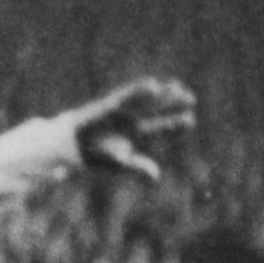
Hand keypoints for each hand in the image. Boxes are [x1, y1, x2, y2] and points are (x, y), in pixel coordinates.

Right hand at [73, 78, 195, 180]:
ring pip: (146, 100)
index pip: (162, 127)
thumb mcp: (120, 162)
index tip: (191, 119)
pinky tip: (154, 86)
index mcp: (138, 133)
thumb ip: (138, 166)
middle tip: (190, 98)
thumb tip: (157, 176)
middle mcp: (133, 119)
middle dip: (173, 103)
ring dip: (161, 94)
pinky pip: (127, 96)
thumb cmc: (96, 155)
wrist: (73, 145)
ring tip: (177, 87)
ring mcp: (123, 111)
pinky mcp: (110, 104)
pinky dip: (139, 91)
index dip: (176, 123)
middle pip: (158, 110)